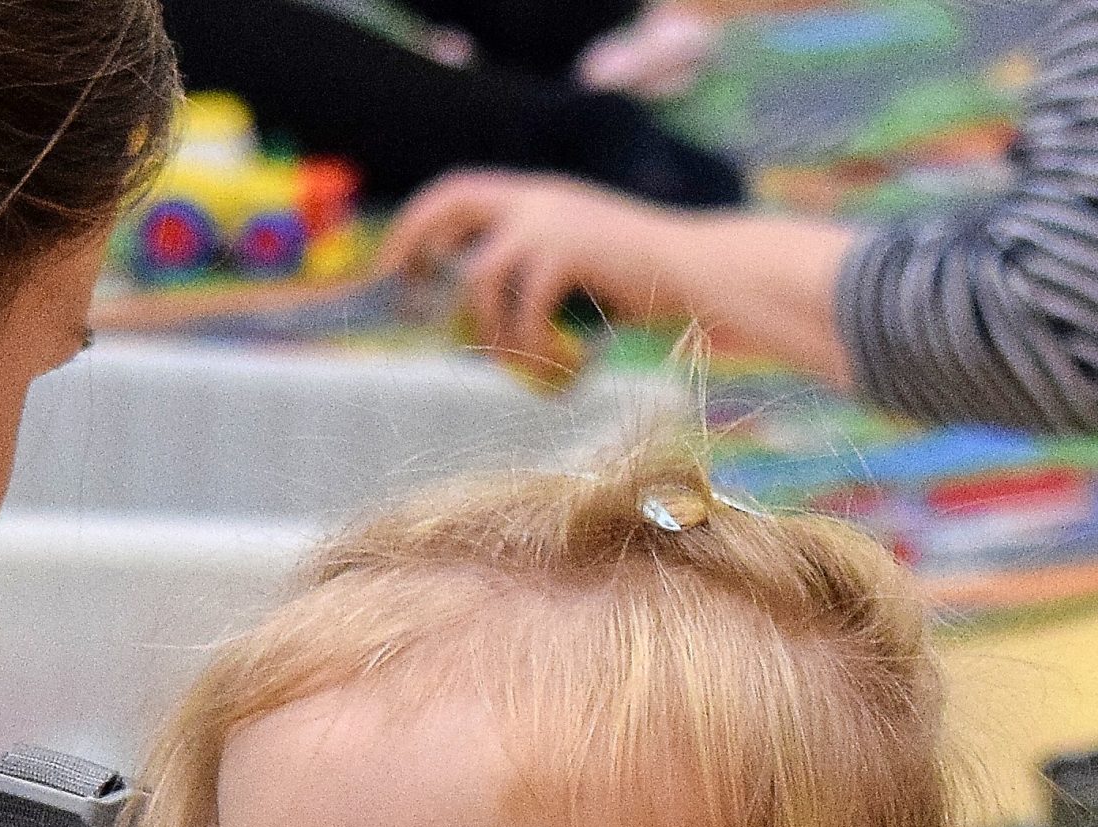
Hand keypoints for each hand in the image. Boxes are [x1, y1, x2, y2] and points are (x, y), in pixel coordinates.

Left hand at [378, 172, 693, 369]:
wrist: (703, 274)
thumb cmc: (641, 282)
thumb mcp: (575, 262)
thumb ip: (527, 266)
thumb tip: (466, 306)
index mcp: (538, 197)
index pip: (458, 190)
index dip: (418, 222)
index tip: (394, 262)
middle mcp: (538, 198)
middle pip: (451, 203)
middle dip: (413, 242)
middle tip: (402, 291)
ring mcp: (551, 222)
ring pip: (478, 279)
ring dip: (490, 331)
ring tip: (523, 362)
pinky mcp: (567, 252)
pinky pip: (520, 310)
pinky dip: (530, 346)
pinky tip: (555, 366)